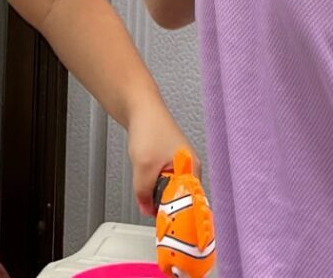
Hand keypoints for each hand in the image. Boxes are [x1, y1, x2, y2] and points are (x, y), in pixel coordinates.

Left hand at [125, 99, 192, 218]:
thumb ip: (144, 193)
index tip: (167, 224)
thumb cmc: (149, 127)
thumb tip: (147, 210)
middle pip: (180, 197)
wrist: (140, 108)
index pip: (191, 202)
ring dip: (157, 192)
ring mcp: (180, 164)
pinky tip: (147, 176)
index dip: (178, 214)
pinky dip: (154, 184)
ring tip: (148, 182)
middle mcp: (190, 167)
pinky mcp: (170, 161)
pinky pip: (164, 181)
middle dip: (164, 202)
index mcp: (192, 168)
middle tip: (152, 204)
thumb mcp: (143, 167)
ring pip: (169, 190)